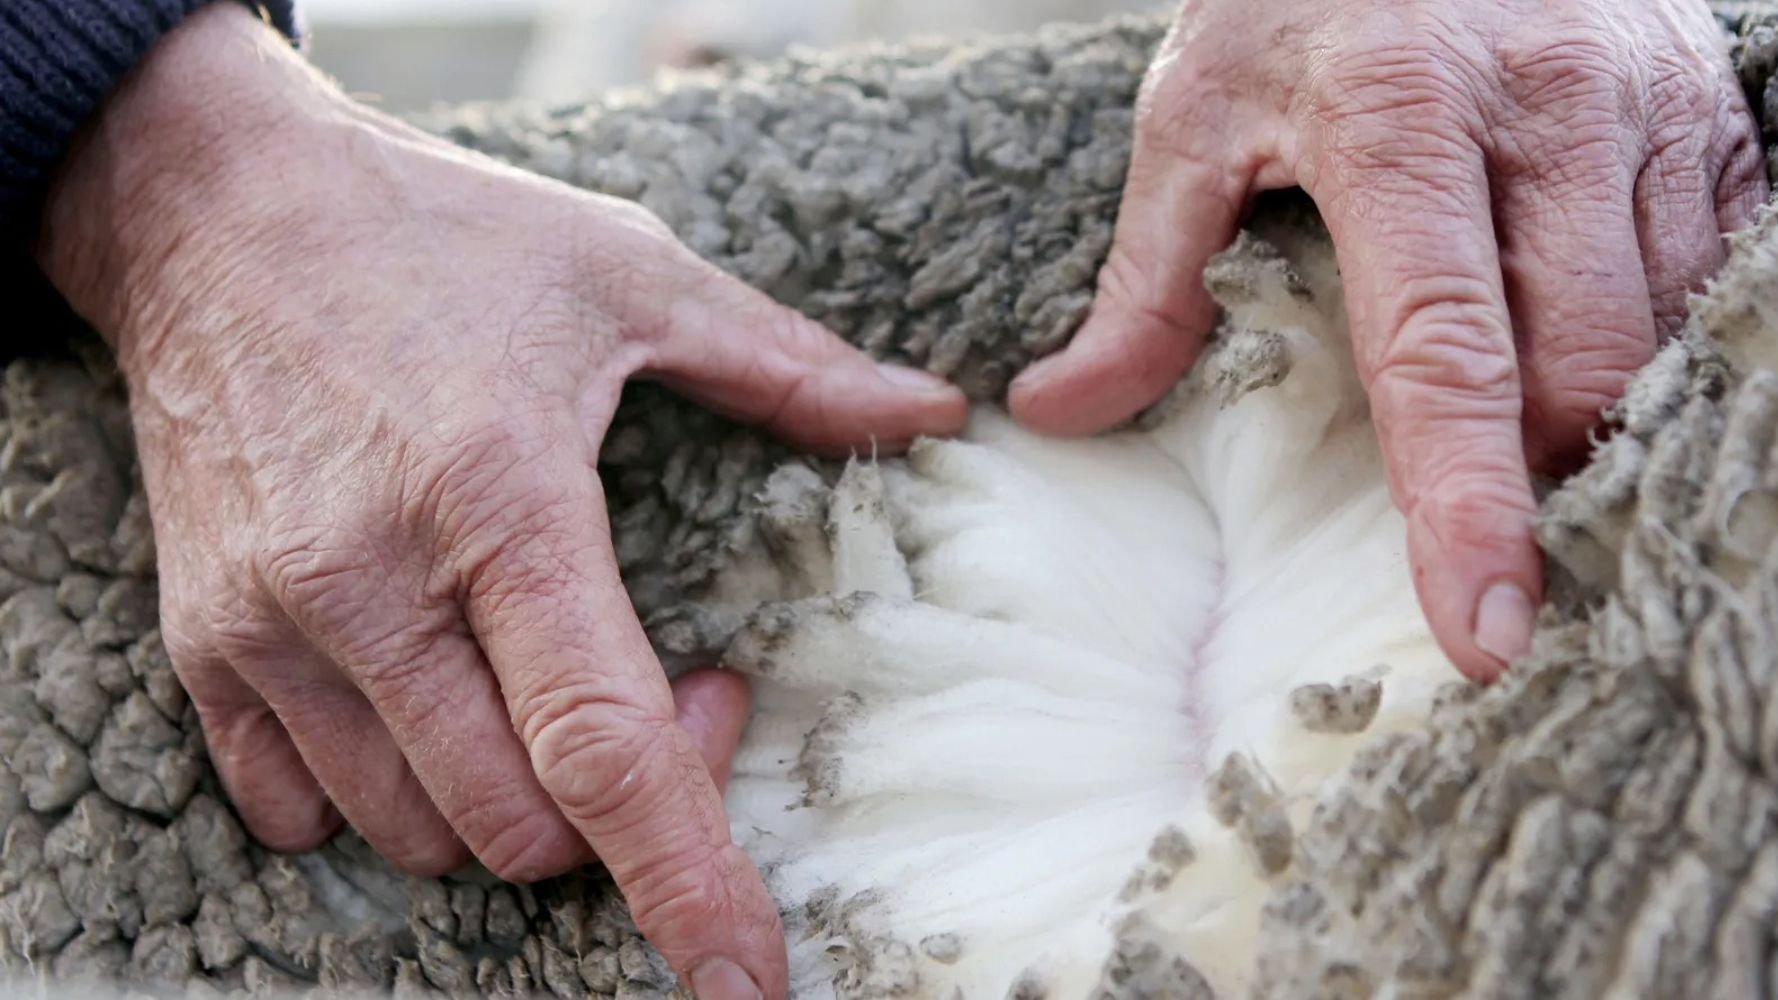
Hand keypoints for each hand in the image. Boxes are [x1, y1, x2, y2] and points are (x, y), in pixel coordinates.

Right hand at [35, 7, 965, 997]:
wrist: (212, 207)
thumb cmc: (437, 235)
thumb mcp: (628, 272)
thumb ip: (785, 365)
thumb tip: (926, 409)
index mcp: (497, 500)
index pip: (599, 745)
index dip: (683, 876)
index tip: (743, 975)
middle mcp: (369, 586)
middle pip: (515, 825)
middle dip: (620, 809)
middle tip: (676, 686)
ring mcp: (270, 626)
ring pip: (416, 833)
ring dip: (511, 801)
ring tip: (547, 677)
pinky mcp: (200, 641)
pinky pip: (295, 808)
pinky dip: (386, 794)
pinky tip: (433, 696)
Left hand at [1011, 0, 1767, 678]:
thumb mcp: (1192, 116)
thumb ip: (1141, 276)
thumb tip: (1061, 408)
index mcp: (1398, 122)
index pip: (1443, 353)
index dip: (1467, 503)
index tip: (1482, 627)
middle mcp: (1545, 110)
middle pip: (1581, 362)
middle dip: (1547, 477)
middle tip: (1497, 548)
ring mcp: (1646, 106)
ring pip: (1665, 327)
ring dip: (1612, 421)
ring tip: (1543, 463)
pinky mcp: (1707, 108)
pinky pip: (1725, 265)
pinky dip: (1675, 345)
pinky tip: (1611, 372)